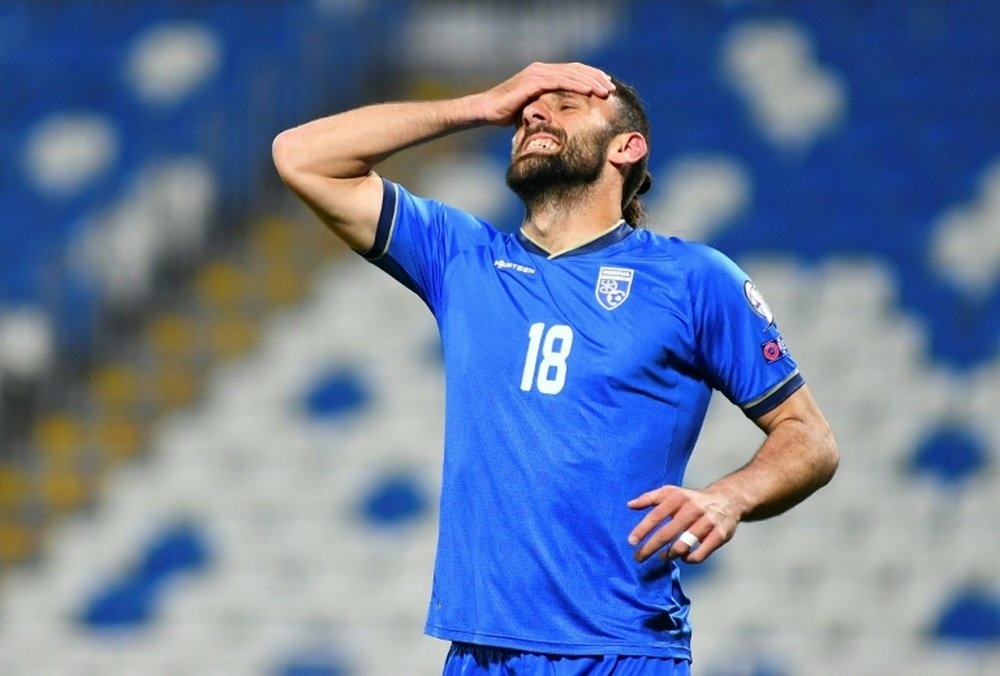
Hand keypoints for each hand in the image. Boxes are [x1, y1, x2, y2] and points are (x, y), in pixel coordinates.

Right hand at [469, 61, 614, 125]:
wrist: (487, 110)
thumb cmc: (508, 113)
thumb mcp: (534, 108)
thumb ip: (549, 107)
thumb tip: (565, 120)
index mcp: (544, 73)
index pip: (573, 71)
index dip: (592, 77)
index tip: (607, 86)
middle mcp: (542, 69)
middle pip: (576, 70)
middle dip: (596, 78)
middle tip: (612, 88)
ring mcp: (537, 73)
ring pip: (571, 74)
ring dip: (591, 82)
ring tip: (606, 90)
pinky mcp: (533, 81)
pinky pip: (560, 81)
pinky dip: (576, 85)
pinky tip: (589, 91)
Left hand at [627, 486, 740, 563]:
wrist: (726, 500)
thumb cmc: (692, 499)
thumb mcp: (671, 492)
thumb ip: (650, 498)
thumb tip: (630, 505)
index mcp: (678, 498)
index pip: (656, 515)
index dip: (642, 529)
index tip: (631, 542)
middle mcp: (692, 509)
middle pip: (667, 533)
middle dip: (650, 548)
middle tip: (638, 558)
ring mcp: (707, 522)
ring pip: (683, 546)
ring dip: (669, 555)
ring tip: (662, 557)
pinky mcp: (719, 535)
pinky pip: (700, 554)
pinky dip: (689, 559)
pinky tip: (683, 557)